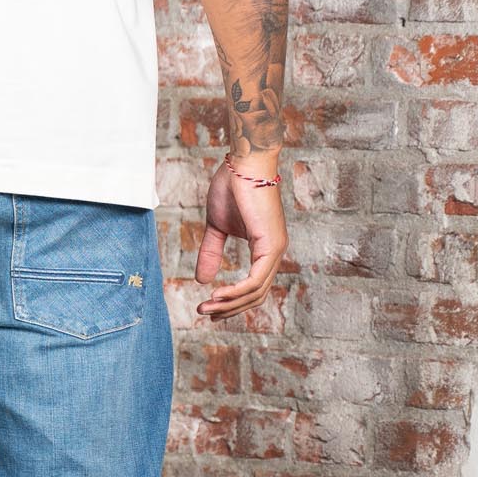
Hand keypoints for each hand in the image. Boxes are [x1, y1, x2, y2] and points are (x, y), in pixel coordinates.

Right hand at [195, 157, 287, 320]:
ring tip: (207, 308)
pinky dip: (236, 292)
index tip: (209, 308)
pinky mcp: (270, 245)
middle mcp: (274, 253)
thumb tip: (202, 279)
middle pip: (255, 296)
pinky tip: (218, 295)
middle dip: (228, 309)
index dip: (231, 302)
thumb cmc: (233, 187)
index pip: (253, 288)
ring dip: (229, 304)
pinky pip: (255, 280)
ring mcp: (275, 250)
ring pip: (255, 292)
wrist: (242, 163)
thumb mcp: (216, 227)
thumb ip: (212, 252)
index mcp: (265, 249)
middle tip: (204, 314)